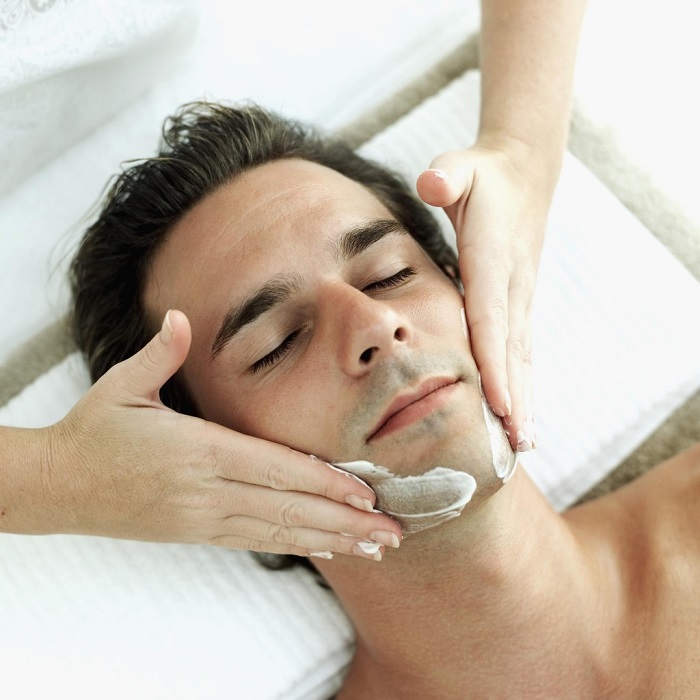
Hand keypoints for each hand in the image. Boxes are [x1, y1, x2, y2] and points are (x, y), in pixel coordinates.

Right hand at [45, 310, 400, 558]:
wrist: (55, 487)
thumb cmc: (92, 431)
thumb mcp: (121, 385)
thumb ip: (161, 353)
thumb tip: (182, 317)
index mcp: (197, 449)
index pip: (275, 469)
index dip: (324, 482)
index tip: (367, 493)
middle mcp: (206, 489)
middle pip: (288, 508)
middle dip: (345, 521)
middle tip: (393, 532)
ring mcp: (201, 518)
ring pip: (278, 532)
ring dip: (330, 541)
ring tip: (375, 550)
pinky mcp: (195, 532)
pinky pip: (254, 541)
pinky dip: (295, 546)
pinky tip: (325, 550)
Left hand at [417, 144, 551, 450]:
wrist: (521, 173)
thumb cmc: (481, 176)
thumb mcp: (460, 167)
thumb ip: (448, 175)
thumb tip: (435, 182)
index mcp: (493, 263)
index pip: (491, 320)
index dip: (493, 364)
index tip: (497, 406)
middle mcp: (512, 287)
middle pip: (512, 352)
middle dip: (514, 399)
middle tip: (514, 446)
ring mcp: (520, 297)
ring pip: (522, 356)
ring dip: (524, 400)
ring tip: (523, 443)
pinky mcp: (519, 301)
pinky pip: (520, 349)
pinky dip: (522, 383)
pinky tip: (520, 411)